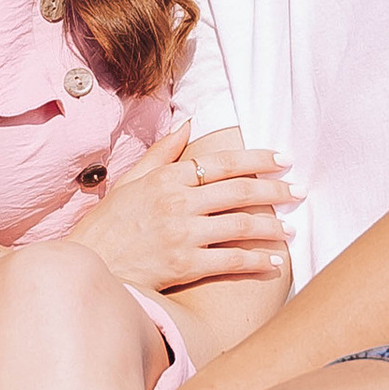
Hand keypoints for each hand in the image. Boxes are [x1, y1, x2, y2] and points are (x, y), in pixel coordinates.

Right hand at [71, 118, 293, 294]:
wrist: (89, 265)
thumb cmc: (109, 225)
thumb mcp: (131, 181)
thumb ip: (162, 153)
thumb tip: (189, 124)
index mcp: (167, 178)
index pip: (222, 162)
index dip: (258, 159)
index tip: (283, 159)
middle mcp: (177, 202)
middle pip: (239, 191)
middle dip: (276, 190)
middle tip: (299, 193)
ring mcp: (182, 234)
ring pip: (241, 225)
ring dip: (272, 227)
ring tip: (291, 230)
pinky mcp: (184, 265)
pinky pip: (231, 260)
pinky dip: (257, 261)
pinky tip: (274, 262)